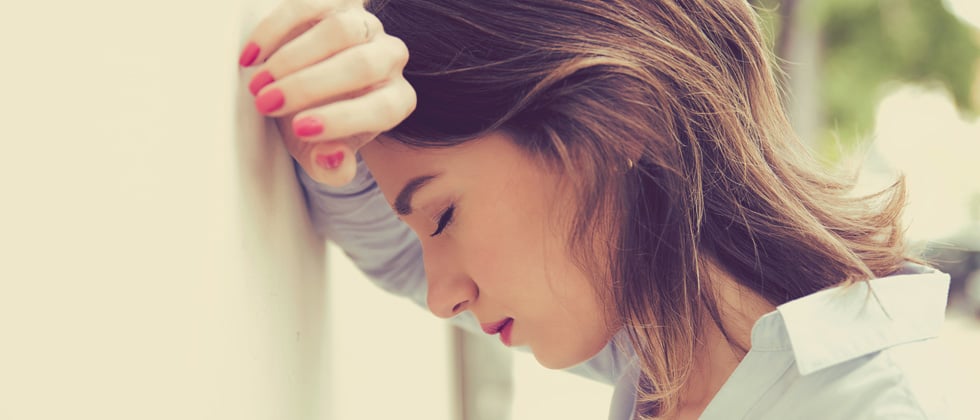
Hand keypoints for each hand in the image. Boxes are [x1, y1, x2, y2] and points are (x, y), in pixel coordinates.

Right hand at [240, 1, 415, 186]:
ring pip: (340, 30)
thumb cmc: (317, 120)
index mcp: (396, 99)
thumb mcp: (319, 151)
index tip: (301, 130)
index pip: (384, 108)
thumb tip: (333, 160)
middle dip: (309, 87)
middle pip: (361, 66)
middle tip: (267, 104)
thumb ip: (329, 166)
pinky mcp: (335, 2)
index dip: (344, 119)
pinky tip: (251, 57)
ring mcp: (365, 26)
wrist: (306, 85)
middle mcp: (389, 59)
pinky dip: (275, 30)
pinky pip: (310, 5)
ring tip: (258, 84)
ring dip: (292, 58)